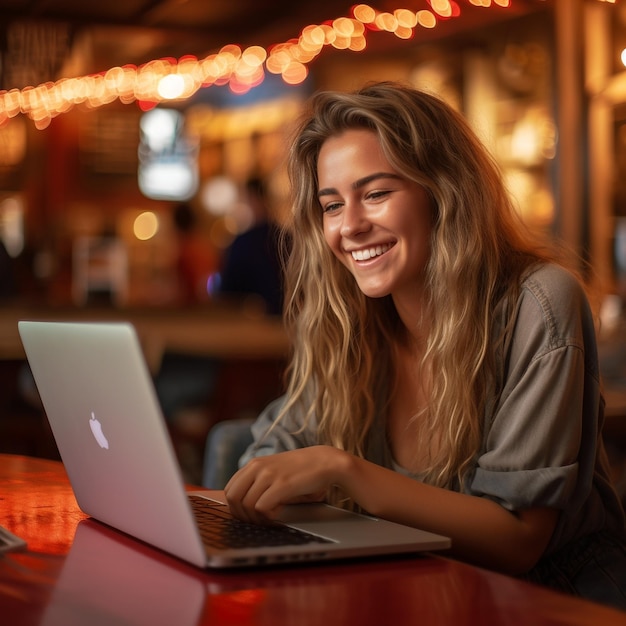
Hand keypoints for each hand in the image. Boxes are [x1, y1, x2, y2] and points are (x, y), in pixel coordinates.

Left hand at [224, 446, 347, 523]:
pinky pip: (261, 507)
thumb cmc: (301, 470)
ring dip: (256, 518)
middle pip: (233, 498)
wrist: (325, 462)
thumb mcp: (273, 471)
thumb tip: (241, 505)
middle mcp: (258, 467)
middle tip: (257, 521)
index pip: (230, 490)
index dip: (235, 507)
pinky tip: (279, 513)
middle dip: (242, 515)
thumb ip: (257, 482)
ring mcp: (269, 475)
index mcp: (254, 464)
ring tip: (270, 517)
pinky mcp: (282, 484)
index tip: (248, 515)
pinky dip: (267, 516)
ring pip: (246, 505)